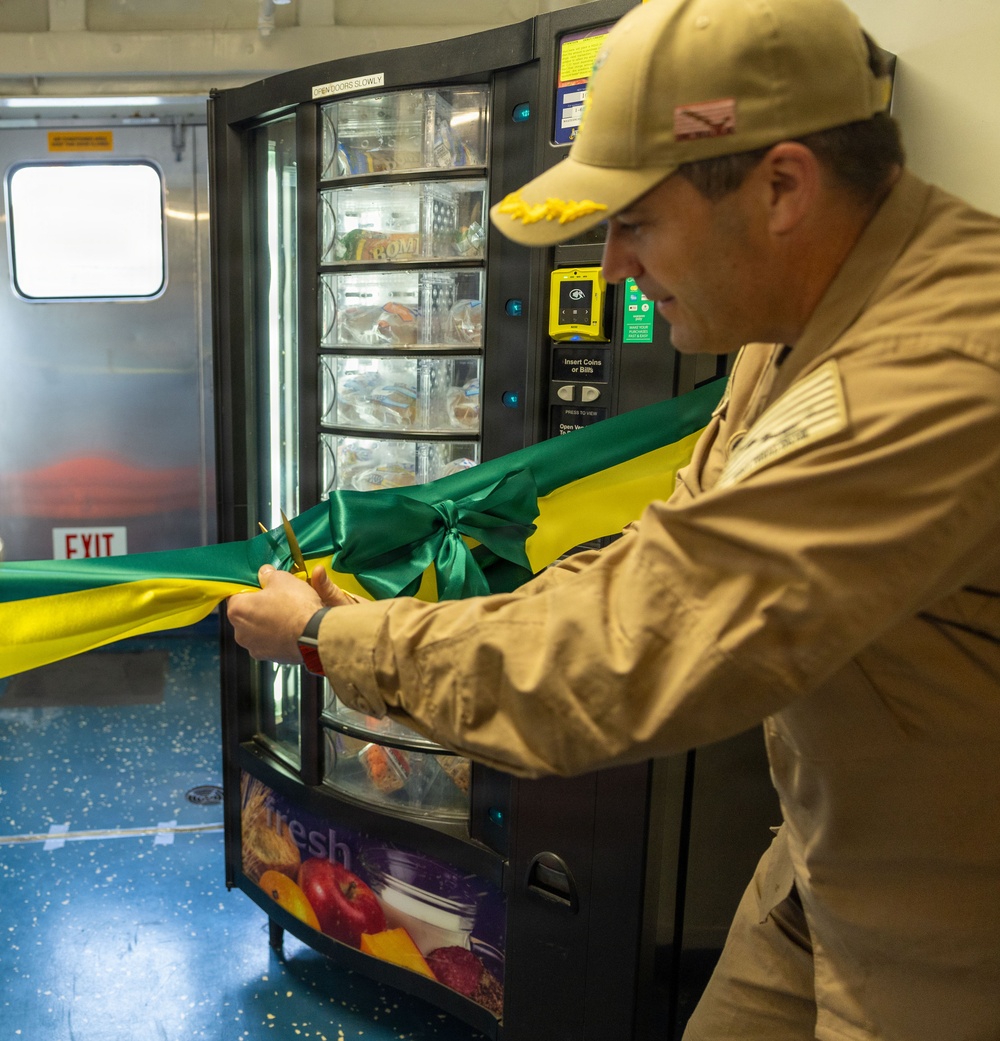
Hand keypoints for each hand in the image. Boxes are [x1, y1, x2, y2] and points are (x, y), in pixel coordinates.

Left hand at [226, 564, 358, 664]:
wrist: (315, 634)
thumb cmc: (296, 606)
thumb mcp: (283, 579)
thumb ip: (269, 575)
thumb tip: (265, 573)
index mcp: (237, 610)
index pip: (236, 595)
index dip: (251, 589)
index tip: (263, 586)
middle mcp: (240, 632)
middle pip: (246, 614)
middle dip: (260, 607)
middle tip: (278, 599)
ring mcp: (254, 647)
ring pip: (258, 630)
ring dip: (269, 623)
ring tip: (288, 615)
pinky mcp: (269, 657)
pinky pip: (270, 642)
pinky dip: (278, 636)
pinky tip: (292, 629)